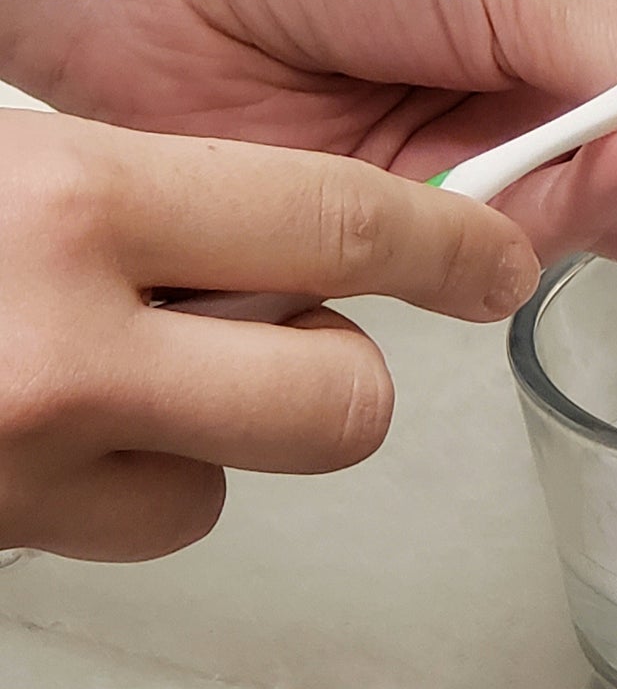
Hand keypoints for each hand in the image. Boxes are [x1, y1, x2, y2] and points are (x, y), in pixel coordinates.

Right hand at [0, 110, 537, 560]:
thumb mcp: (18, 159)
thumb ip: (143, 185)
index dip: (450, 244)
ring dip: (214, 432)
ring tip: (125, 362)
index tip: (497, 257)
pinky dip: (121, 480)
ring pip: (229, 487)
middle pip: (340, 398)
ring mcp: (28, 466)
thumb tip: (282, 224)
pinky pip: (131, 529)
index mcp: (78, 205)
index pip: (345, 224)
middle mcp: (63, 351)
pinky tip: (56, 420)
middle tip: (281, 321)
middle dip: (342, 368)